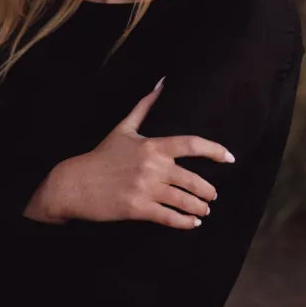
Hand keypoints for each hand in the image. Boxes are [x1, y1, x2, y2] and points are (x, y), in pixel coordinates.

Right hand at [24, 78, 234, 229]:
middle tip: (213, 195)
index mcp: (151, 146)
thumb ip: (144, 107)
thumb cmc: (101, 156)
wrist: (75, 183)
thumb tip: (161, 83)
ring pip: (183, 200)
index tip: (230, 157)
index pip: (190, 145)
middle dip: (207, 189)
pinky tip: (192, 222)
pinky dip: (185, 222)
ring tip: (204, 210)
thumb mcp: (123, 128)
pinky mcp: (137, 209)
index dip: (214, 150)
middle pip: (192, 179)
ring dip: (199, 207)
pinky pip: (169, 217)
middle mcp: (152, 166)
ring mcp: (145, 188)